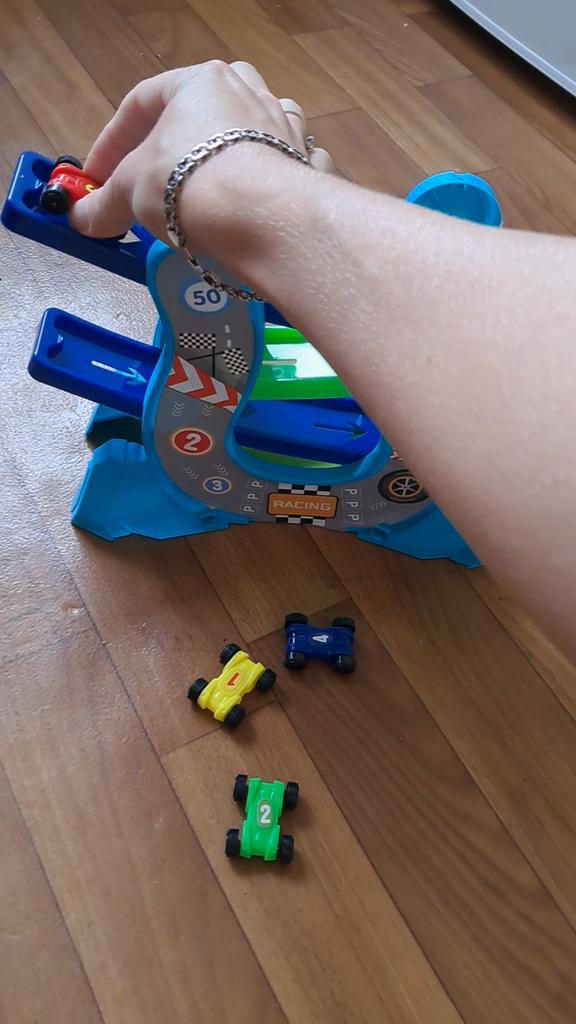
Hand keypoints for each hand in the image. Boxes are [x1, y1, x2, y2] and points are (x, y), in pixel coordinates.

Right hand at [70, 61, 334, 241]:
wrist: (265, 219)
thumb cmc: (187, 184)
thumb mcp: (130, 193)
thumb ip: (105, 203)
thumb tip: (81, 219)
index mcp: (201, 80)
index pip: (143, 102)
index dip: (112, 142)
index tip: (97, 179)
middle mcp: (249, 92)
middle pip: (201, 114)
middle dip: (172, 150)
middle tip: (152, 186)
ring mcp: (285, 128)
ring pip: (249, 135)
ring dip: (224, 161)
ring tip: (207, 196)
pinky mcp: (308, 167)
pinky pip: (282, 170)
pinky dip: (266, 186)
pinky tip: (255, 208)